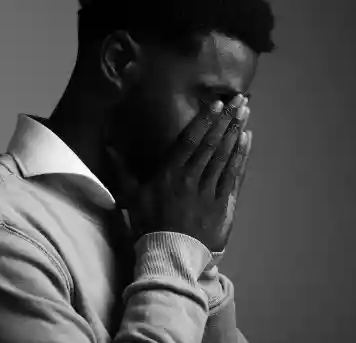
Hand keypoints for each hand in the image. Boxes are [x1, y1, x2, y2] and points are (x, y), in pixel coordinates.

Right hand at [107, 94, 251, 252]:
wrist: (169, 255)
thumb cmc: (148, 225)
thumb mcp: (131, 196)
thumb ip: (121, 169)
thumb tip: (108, 147)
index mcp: (170, 173)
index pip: (189, 140)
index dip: (204, 120)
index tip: (216, 103)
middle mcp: (191, 177)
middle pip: (211, 143)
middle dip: (226, 119)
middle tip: (239, 99)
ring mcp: (209, 190)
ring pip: (225, 155)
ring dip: (236, 132)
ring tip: (246, 112)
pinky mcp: (222, 204)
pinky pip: (233, 175)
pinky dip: (241, 156)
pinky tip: (247, 140)